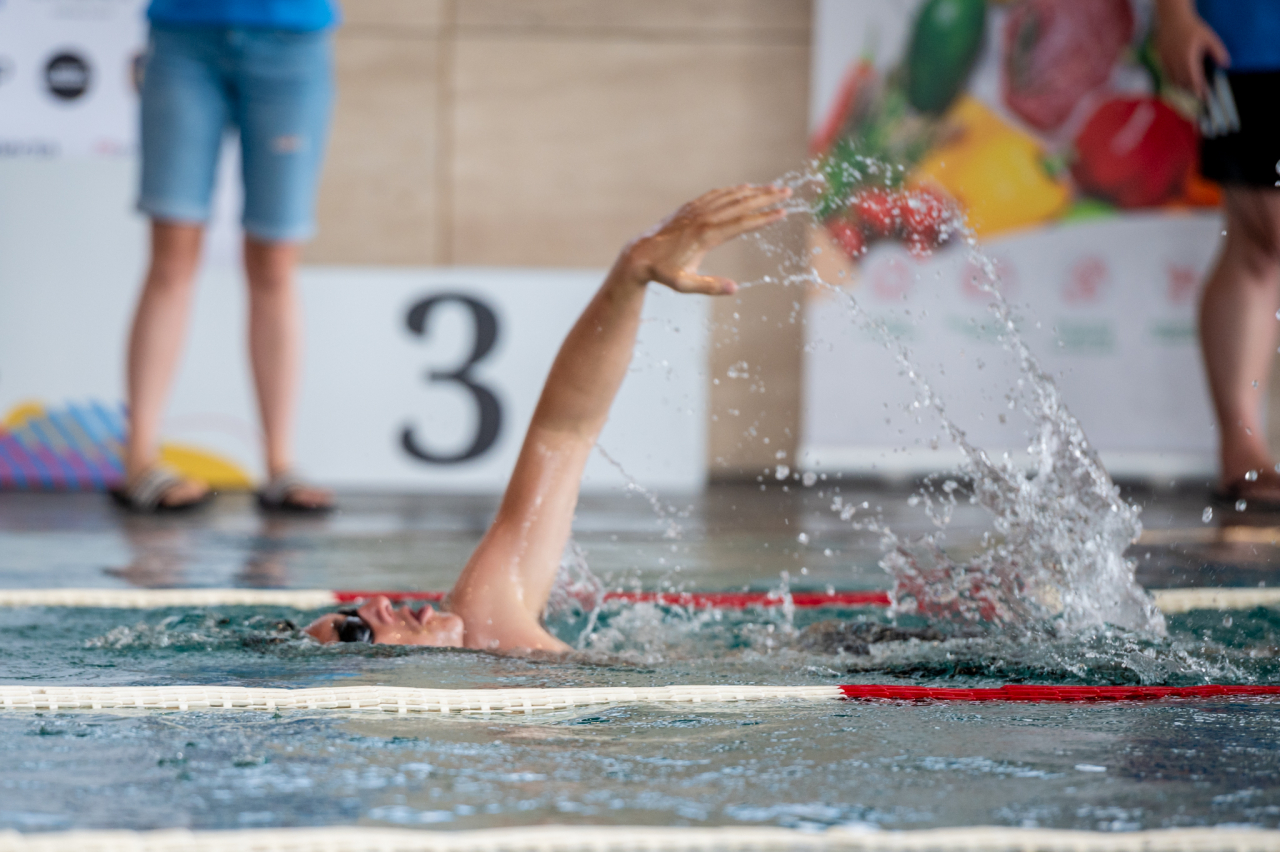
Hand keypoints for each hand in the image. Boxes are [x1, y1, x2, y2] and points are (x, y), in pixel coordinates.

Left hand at [620, 183, 790, 294]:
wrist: (639, 255)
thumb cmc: (663, 272)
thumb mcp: (685, 285)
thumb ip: (710, 286)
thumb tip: (734, 289)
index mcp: (706, 236)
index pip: (742, 223)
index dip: (764, 218)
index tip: (784, 212)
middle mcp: (703, 219)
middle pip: (740, 204)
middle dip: (766, 198)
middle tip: (787, 192)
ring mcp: (696, 211)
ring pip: (730, 196)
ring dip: (753, 191)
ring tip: (773, 188)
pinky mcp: (690, 208)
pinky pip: (716, 195)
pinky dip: (732, 190)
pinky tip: (743, 188)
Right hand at [1155, 0, 1228, 96]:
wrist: (1172, 19)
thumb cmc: (1192, 27)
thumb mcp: (1209, 37)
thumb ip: (1218, 51)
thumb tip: (1226, 64)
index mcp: (1188, 59)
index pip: (1194, 80)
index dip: (1200, 90)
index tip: (1205, 97)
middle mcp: (1175, 63)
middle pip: (1183, 83)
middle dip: (1191, 91)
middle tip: (1199, 96)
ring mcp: (1167, 62)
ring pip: (1174, 81)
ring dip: (1182, 87)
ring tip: (1190, 91)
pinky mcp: (1161, 60)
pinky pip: (1168, 75)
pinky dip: (1174, 80)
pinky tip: (1180, 81)